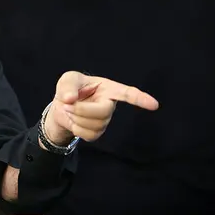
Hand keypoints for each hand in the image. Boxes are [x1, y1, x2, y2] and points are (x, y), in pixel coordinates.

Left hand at [43, 71, 158, 143]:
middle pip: (104, 111)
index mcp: (108, 89)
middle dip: (82, 109)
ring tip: (71, 109)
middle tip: (69, 104)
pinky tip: (74, 121)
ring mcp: (105, 120)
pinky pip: (88, 135)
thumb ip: (68, 86)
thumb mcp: (68, 79)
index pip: (127, 93)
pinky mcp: (97, 133)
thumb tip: (70, 98)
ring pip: (95, 124)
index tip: (154, 105)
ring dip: (76, 117)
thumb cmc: (70, 89)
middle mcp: (110, 104)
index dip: (140, 98)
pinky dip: (75, 128)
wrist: (61, 107)